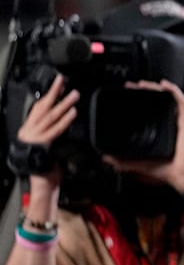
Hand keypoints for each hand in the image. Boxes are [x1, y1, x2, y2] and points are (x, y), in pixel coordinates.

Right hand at [16, 75, 78, 189]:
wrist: (42, 183)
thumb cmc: (46, 163)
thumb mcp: (48, 142)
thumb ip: (52, 129)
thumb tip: (64, 112)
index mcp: (28, 129)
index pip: (37, 108)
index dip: (47, 94)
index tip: (57, 83)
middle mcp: (29, 132)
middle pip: (41, 108)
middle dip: (52, 93)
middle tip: (62, 81)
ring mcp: (34, 139)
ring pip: (49, 117)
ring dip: (62, 104)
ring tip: (73, 94)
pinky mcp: (42, 146)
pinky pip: (55, 130)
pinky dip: (64, 121)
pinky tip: (72, 113)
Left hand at [104, 80, 183, 192]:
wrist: (181, 173)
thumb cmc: (165, 169)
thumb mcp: (139, 164)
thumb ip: (122, 162)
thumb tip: (106, 159)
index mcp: (159, 130)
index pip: (149, 110)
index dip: (138, 101)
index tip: (127, 96)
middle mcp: (168, 122)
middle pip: (157, 100)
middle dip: (143, 91)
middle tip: (130, 86)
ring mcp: (177, 119)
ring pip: (167, 97)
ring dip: (155, 88)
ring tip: (142, 83)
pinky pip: (180, 100)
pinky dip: (172, 90)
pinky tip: (163, 85)